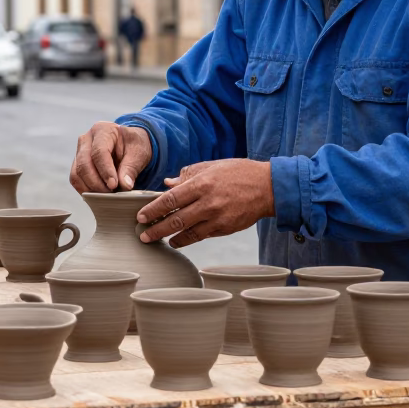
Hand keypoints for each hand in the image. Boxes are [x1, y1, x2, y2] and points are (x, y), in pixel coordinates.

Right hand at [70, 122, 152, 192]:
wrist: (128, 145)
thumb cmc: (133, 146)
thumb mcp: (138, 153)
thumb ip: (131, 168)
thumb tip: (125, 185)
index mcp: (102, 130)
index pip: (99, 152)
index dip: (105, 171)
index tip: (114, 185)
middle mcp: (86, 139)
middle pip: (84, 164)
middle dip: (97, 183)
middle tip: (111, 193)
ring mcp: (79, 152)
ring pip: (77, 174)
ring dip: (90, 188)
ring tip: (107, 195)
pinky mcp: (77, 165)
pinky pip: (76, 180)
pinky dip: (86, 190)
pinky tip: (99, 195)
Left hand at [135, 159, 274, 248]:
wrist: (267, 187)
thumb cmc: (238, 173)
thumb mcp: (211, 166)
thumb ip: (188, 175)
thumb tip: (168, 184)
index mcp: (202, 184)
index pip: (170, 200)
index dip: (153, 210)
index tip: (140, 216)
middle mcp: (208, 203)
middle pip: (175, 220)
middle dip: (156, 229)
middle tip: (143, 235)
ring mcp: (217, 218)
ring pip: (187, 233)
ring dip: (170, 238)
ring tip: (157, 240)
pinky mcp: (225, 228)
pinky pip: (201, 236)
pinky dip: (187, 239)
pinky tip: (177, 241)